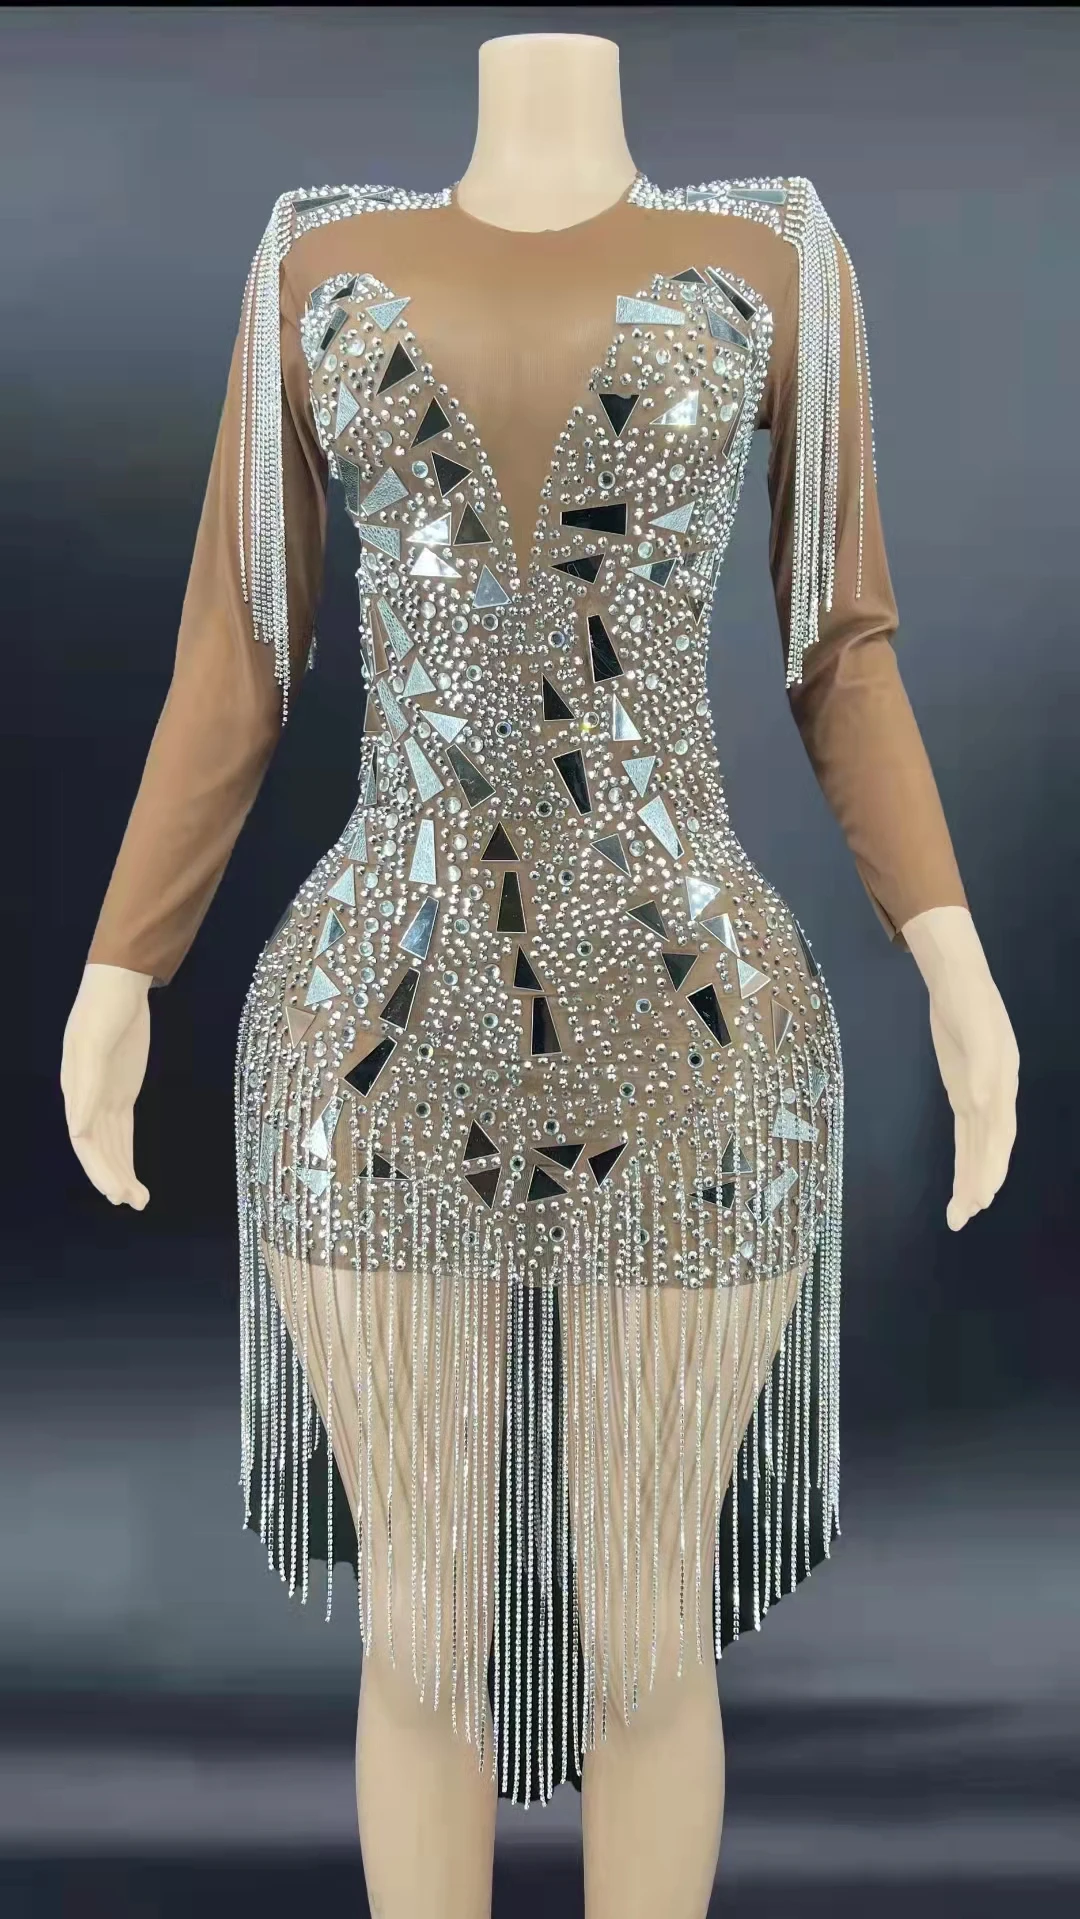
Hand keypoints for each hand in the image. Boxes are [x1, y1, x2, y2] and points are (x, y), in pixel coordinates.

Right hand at [61, 962, 153, 1207]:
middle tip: (131, 1201)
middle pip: (97, 1149)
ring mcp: (104, 1097)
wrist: (118, 986)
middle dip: (111, 1176)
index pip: (85, 1140)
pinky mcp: (121, 1093)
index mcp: (77, 1091)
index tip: (115, 1190)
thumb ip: (87, 1085)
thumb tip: (78, 1127)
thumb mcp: (94, 1042)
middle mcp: (87, 1100)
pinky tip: (133, 1176)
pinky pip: (122, 1132)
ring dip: (122, 1173)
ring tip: (139, 1201)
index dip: (98, 1167)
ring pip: (111, 1146)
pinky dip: (127, 1155)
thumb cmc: (103, 1010)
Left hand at [901, 907, 1018, 1229]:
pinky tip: (963, 1178)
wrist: (958, 980)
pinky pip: (966, 1131)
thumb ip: (980, 1065)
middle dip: (980, 1181)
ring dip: (971, 1177)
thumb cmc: (967, 1000)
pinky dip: (965, 1156)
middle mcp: (995, 1093)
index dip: (991, 1165)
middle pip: (990, 1146)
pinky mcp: (963, 1089)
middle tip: (965, 1216)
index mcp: (1001, 1082)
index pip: (997, 1133)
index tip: (982, 1196)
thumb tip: (980, 1104)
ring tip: (962, 1211)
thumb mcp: (973, 1028)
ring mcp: (980, 1092)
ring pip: (978, 1144)